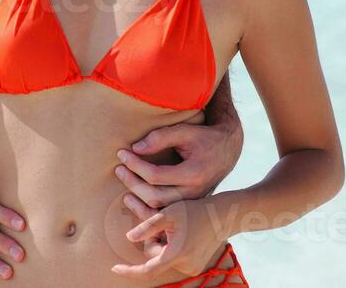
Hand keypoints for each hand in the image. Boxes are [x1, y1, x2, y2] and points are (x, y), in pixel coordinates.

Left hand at [112, 192, 232, 279]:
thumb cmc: (194, 211)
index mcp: (177, 253)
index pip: (148, 270)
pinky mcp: (196, 265)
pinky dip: (172, 247)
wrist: (222, 216)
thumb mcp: (169, 213)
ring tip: (175, 228)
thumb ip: (148, 225)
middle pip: (155, 258)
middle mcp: (185, 265)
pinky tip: (182, 234)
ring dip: (163, 244)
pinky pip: (174, 258)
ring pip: (164, 258)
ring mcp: (192, 267)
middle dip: (153, 242)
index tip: (115, 268)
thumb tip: (129, 237)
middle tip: (161, 224)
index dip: (130, 271)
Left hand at [115, 112, 243, 209]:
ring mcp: (191, 202)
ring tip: (124, 180)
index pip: (155, 175)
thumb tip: (135, 148)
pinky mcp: (188, 205)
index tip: (122, 153)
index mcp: (194, 173)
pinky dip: (146, 207)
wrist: (227, 150)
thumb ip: (160, 137)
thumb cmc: (204, 138)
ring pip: (158, 209)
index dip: (135, 164)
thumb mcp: (185, 131)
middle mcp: (194, 192)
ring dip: (137, 197)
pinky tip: (134, 195)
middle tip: (118, 168)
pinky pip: (164, 213)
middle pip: (155, 196)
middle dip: (132, 182)